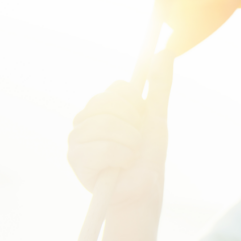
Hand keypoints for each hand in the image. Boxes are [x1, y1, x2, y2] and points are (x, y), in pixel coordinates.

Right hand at [67, 53, 173, 210]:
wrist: (143, 189)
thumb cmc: (147, 156)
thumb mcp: (156, 117)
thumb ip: (159, 85)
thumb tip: (165, 51)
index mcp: (102, 107)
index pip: (117, 88)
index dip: (136, 103)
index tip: (141, 119)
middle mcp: (85, 119)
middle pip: (106, 102)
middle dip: (132, 123)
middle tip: (136, 139)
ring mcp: (76, 139)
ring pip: (105, 125)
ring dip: (129, 143)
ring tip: (130, 154)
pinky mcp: (75, 159)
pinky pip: (101, 148)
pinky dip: (120, 157)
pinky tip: (121, 165)